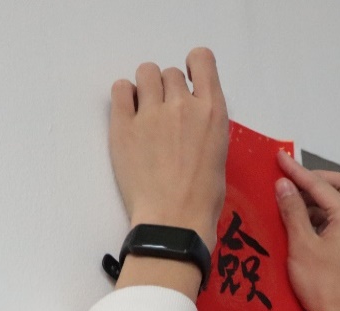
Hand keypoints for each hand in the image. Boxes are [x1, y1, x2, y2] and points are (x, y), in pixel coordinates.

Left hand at [109, 48, 228, 251]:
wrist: (173, 221)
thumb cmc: (202, 199)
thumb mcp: (219, 153)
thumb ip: (205, 125)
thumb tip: (191, 119)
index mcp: (212, 111)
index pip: (202, 59)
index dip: (193, 65)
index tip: (188, 80)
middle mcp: (182, 105)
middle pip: (170, 73)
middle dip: (167, 90)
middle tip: (164, 116)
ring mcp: (151, 114)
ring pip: (145, 73)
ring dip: (145, 88)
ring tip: (145, 112)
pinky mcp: (123, 126)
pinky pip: (120, 90)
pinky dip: (124, 96)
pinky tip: (128, 114)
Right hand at [274, 150, 339, 310]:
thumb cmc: (324, 288)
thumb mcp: (302, 246)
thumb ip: (293, 211)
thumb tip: (284, 186)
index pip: (321, 185)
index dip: (298, 172)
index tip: (281, 160)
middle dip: (317, 181)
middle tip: (292, 182)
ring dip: (319, 199)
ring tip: (292, 205)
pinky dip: (323, 216)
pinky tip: (303, 226)